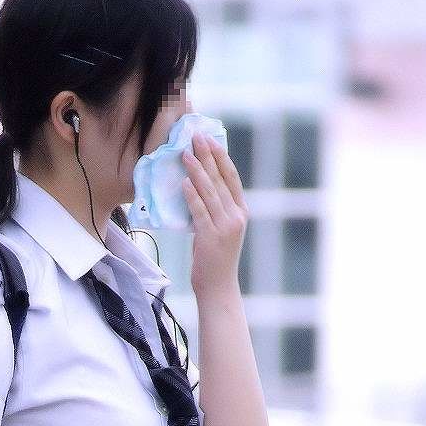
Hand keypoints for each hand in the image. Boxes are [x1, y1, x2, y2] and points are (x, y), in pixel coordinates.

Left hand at [181, 131, 248, 297]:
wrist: (218, 288)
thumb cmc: (215, 260)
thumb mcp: (220, 230)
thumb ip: (214, 210)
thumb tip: (198, 188)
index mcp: (241, 212)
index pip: (231, 178)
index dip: (221, 157)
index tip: (210, 140)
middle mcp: (236, 216)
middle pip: (220, 179)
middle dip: (207, 156)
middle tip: (196, 137)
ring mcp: (225, 226)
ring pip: (210, 192)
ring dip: (197, 171)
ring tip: (185, 154)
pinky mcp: (210, 237)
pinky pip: (200, 212)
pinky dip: (192, 196)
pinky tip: (184, 183)